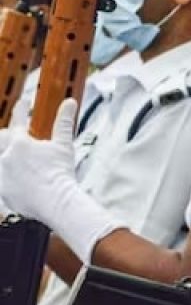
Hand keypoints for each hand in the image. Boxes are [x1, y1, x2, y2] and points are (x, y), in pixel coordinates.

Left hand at [0, 98, 77, 223]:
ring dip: (7, 157)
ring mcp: (3, 175)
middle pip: (1, 140)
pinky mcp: (4, 191)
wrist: (56, 202)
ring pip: (1, 161)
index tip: (23, 104)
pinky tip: (16, 179)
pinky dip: (8, 177)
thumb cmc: (60, 174)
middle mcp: (7, 157)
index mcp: (20, 143)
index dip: (21, 110)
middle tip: (11, 134)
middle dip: (6, 135)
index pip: (18, 121)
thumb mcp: (63, 145)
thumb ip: (64, 122)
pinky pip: (3, 181)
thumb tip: (70, 102)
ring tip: (14, 158)